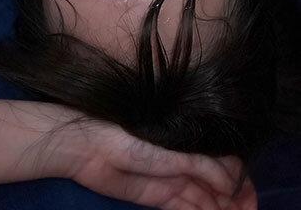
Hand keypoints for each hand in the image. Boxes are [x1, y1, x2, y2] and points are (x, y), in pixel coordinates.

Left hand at [52, 114, 257, 209]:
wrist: (90, 149)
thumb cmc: (130, 138)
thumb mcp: (171, 151)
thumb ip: (202, 165)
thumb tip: (231, 183)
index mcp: (188, 143)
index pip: (223, 162)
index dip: (239, 181)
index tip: (250, 201)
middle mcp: (183, 162)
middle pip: (217, 184)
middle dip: (234, 199)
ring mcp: (171, 180)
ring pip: (204, 199)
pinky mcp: (157, 198)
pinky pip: (186, 209)